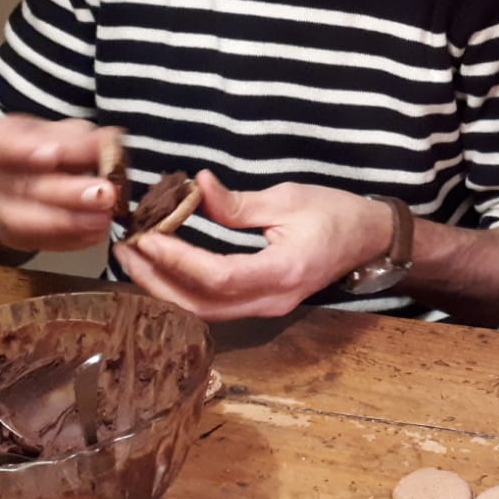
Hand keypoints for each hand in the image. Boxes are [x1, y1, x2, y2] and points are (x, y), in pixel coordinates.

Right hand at [0, 116, 119, 251]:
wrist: (29, 178)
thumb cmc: (50, 148)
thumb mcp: (68, 134)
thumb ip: (84, 140)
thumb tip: (108, 142)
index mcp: (0, 139)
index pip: (5, 144)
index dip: (27, 150)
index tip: (55, 155)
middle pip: (24, 186)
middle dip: (67, 193)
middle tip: (104, 193)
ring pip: (26, 221)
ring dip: (69, 222)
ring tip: (103, 219)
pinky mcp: (11, 236)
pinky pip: (38, 242)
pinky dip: (71, 240)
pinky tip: (96, 233)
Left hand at [113, 172, 394, 320]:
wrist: (370, 239)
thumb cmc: (336, 212)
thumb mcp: (287, 198)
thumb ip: (238, 203)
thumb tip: (197, 186)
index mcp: (283, 271)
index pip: (218, 277)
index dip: (178, 260)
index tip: (148, 237)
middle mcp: (272, 299)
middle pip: (202, 305)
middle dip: (158, 280)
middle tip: (127, 249)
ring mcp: (268, 308)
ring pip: (204, 311)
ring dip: (165, 287)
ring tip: (136, 259)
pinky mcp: (262, 304)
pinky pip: (214, 305)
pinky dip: (183, 289)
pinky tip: (164, 269)